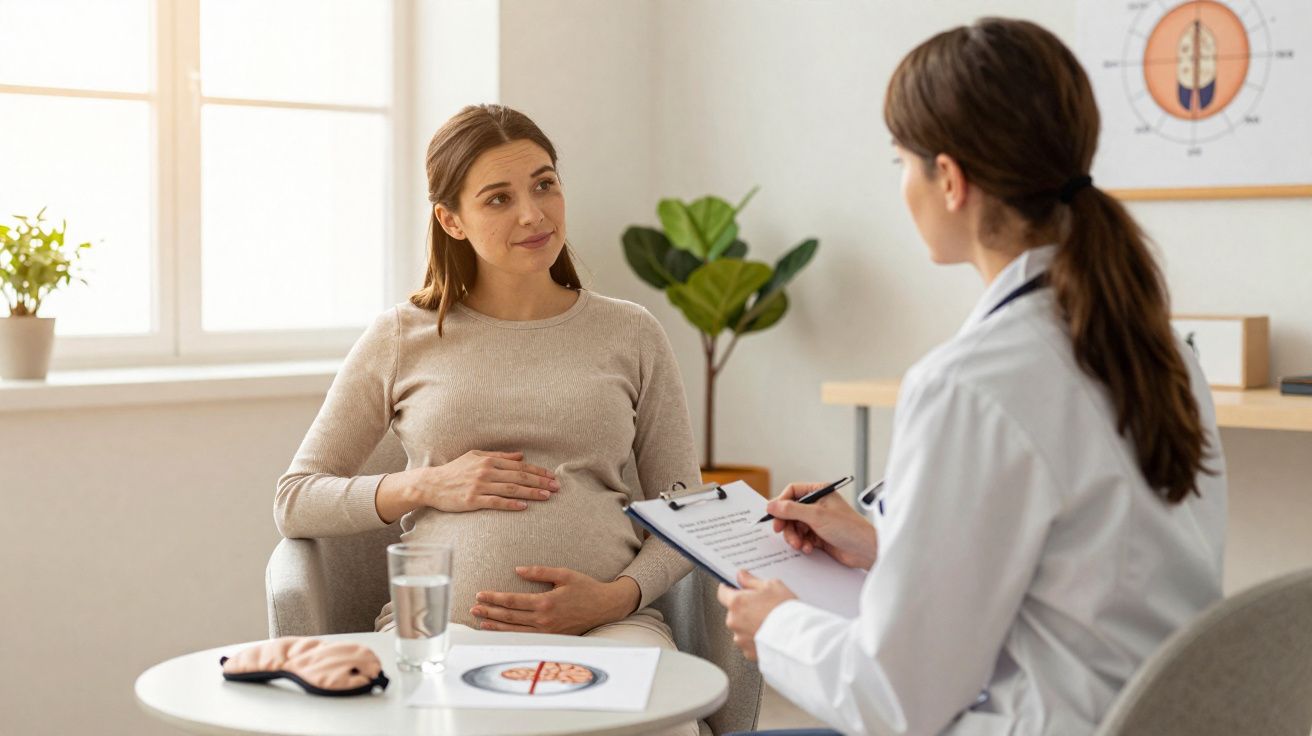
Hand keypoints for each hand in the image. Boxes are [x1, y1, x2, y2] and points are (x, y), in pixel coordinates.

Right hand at [410, 450, 559, 512]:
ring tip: (546, 496)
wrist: (431, 484)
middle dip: (540, 482)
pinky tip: (524, 506)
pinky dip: (511, 504)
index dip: (538, 471)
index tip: (552, 476)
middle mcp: (486, 471)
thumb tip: (520, 455)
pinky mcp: (472, 500)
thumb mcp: (476, 456)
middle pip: (519, 476)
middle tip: (556, 487)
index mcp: (488, 460)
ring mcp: (479, 486)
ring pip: (511, 489)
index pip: (519, 466)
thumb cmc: (455, 470)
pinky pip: (496, 502)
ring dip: (531, 492)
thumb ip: (499, 456)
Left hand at [471, 567, 640, 634]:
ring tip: (480, 621)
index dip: (494, 598)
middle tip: (473, 607)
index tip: (480, 594)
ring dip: (496, 625)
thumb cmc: (585, 588)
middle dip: (489, 611)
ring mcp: (547, 631)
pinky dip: (510, 634)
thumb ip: (539, 572)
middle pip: (509, 616)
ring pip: (514, 630)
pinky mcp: (551, 637)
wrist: (605, 607)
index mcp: (545, 602)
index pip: (512, 601)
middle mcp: (544, 619)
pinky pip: (526, 637)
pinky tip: (500, 631)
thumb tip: (517, 570)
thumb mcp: (564, 574)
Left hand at [716, 570, 797, 660]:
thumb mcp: (772, 586)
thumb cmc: (785, 611)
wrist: (798, 637)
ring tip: (769, 622)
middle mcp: (734, 622)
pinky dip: (756, 639)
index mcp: (736, 603)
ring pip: (741, 628)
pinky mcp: (748, 652)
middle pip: (733, 612)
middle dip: (744, 609)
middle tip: (762, 606)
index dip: (728, 589)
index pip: (722, 593)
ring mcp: (740, 639)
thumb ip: (751, 580)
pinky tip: (770, 634)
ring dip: (749, 625)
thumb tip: (741, 576)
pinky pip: (749, 643)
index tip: (734, 587)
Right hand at [769, 481, 877, 568]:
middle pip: (790, 511)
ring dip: (794, 536)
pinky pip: (802, 538)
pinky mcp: (819, 536)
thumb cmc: (849, 527)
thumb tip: (771, 505)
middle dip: (787, 524)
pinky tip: (809, 548)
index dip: (781, 503)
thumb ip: (791, 510)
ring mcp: (818, 521)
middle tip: (781, 532)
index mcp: (819, 492)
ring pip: (794, 527)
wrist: (864, 550)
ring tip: (799, 544)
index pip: (792, 492)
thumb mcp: (816, 516)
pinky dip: (802, 544)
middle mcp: (817, 505)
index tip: (773, 515)